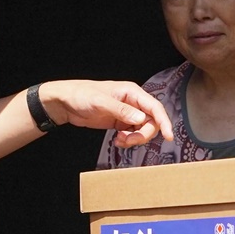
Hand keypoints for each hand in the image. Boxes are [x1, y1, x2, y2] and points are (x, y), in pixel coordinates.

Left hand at [40, 80, 172, 145]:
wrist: (66, 103)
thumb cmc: (81, 95)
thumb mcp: (100, 102)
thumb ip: (121, 110)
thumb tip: (140, 119)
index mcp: (131, 92)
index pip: (154, 107)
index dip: (164, 121)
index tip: (169, 136)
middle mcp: (133, 102)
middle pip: (151, 121)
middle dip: (143, 134)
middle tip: (128, 141)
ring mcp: (127, 113)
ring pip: (143, 130)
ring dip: (135, 139)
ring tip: (119, 141)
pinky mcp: (120, 122)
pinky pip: (133, 134)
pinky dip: (128, 140)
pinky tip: (117, 141)